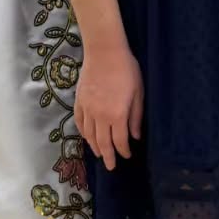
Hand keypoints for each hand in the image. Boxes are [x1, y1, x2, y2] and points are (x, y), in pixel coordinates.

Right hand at [75, 44, 143, 171]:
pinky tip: (87, 138)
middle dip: (108, 156)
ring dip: (95, 147)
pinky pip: (80, 122)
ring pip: (89, 135)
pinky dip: (83, 133)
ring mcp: (87, 109)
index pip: (119, 141)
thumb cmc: (127, 70)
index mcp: (117, 115)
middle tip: (111, 167)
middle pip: (102, 142)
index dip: (123, 151)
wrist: (104, 52)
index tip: (127, 156)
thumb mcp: (138, 93)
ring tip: (99, 155)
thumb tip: (135, 136)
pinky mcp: (79, 101)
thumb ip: (136, 116)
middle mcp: (100, 116)